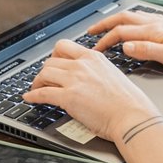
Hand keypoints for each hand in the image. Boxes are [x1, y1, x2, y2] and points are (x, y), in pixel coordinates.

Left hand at [24, 39, 160, 142]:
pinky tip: (30, 98)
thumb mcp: (113, 75)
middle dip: (45, 71)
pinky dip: (33, 96)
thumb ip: (97, 72)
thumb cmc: (128, 102)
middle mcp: (82, 65)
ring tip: (36, 89)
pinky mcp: (68, 97)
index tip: (53, 63)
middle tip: (44, 79)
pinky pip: (42, 93)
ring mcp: (74, 80)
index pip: (64, 46)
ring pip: (44, 73)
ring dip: (37, 82)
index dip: (54, 55)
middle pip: (50, 60)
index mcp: (94, 58)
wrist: (132, 116)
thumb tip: (87, 78)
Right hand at [87, 10, 162, 71]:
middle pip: (123, 19)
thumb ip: (148, 51)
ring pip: (132, 17)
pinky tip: (131, 25)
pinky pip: (143, 18)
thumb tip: (125, 46)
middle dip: (104, 25)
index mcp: (154, 32)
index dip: (104, 40)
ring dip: (115, 21)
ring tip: (105, 27)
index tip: (94, 49)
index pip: (121, 32)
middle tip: (90, 31)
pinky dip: (129, 20)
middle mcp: (156, 23)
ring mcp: (162, 23)